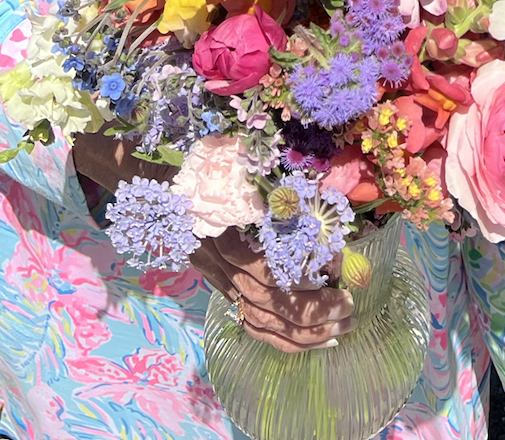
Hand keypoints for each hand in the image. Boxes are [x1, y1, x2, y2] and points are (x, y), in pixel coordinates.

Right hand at [72, 134, 353, 350]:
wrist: (153, 184)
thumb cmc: (201, 167)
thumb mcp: (236, 166)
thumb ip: (274, 185)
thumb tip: (322, 205)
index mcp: (221, 232)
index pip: (269, 266)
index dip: (309, 270)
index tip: (343, 261)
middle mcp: (218, 263)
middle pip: (267, 303)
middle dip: (314, 310)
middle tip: (351, 305)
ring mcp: (217, 279)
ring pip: (259, 321)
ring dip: (302, 332)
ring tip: (339, 329)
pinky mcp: (220, 286)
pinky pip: (250, 324)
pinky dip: (281, 338)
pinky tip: (311, 338)